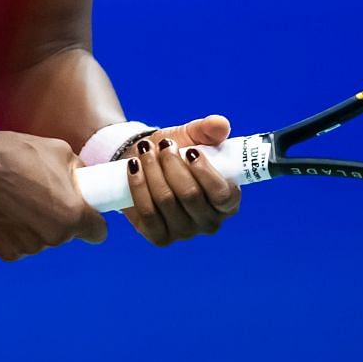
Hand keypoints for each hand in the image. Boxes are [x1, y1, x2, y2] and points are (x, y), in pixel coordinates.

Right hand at [0, 128, 108, 260]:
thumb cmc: (17, 153)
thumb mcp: (61, 152)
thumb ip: (79, 173)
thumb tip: (87, 181)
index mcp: (74, 214)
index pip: (98, 233)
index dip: (92, 222)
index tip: (84, 213)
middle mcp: (55, 236)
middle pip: (67, 234)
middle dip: (60, 218)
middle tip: (41, 194)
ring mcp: (30, 247)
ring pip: (43, 240)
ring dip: (36, 225)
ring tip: (18, 198)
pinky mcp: (7, 253)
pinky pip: (20, 245)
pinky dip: (15, 232)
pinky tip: (5, 210)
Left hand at [119, 114, 241, 246]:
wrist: (147, 160)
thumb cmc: (178, 151)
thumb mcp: (193, 136)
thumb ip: (209, 130)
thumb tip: (220, 124)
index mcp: (228, 201)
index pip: (222, 195)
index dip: (205, 172)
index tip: (190, 151)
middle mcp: (210, 222)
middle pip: (190, 196)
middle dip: (173, 165)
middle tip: (164, 145)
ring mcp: (185, 232)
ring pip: (166, 202)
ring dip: (153, 171)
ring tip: (146, 150)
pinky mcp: (160, 237)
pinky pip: (147, 214)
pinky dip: (138, 187)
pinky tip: (134, 167)